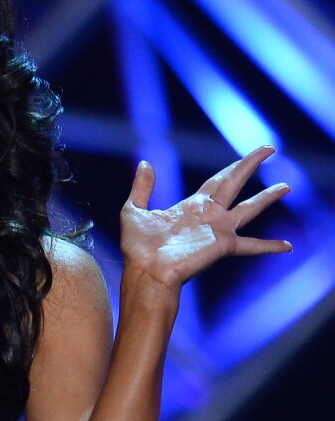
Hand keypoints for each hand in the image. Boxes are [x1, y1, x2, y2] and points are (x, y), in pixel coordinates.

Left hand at [120, 145, 291, 290]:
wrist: (144, 272)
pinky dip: (269, 246)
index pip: (217, 181)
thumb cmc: (137, 248)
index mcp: (191, 207)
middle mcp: (208, 216)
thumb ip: (142, 187)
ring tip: (287, 186)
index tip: (248, 156)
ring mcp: (217, 230)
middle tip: (270, 148)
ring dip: (268, 197)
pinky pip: (251, 245)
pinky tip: (287, 247)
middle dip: (251, 165)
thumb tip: (145, 163)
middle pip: (234, 183)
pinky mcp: (222, 245)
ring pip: (249, 208)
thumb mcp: (133, 210)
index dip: (232, 167)